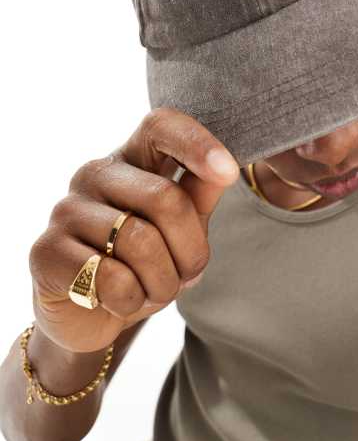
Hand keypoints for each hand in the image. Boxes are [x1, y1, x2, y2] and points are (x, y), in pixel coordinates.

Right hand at [28, 108, 239, 352]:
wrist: (90, 314)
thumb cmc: (142, 263)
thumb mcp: (180, 229)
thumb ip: (199, 195)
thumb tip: (225, 169)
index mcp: (132, 158)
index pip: (160, 126)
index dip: (196, 143)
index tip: (228, 172)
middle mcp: (95, 173)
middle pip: (165, 198)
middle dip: (191, 251)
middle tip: (189, 274)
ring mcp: (66, 209)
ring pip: (140, 243)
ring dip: (163, 282)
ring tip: (155, 290)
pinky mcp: (45, 250)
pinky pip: (111, 279)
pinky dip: (131, 301)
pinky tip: (120, 300)